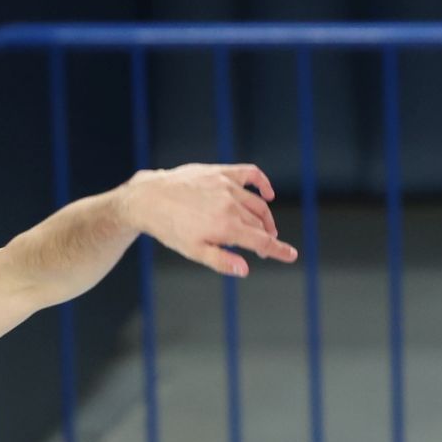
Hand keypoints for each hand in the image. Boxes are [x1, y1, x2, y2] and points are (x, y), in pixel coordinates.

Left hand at [124, 163, 297, 277]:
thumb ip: (222, 261)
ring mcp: (227, 186)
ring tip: (263, 227)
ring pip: (257, 204)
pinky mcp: (220, 172)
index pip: (262, 241)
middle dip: (267, 237)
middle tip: (265, 247)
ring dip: (264, 218)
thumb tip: (245, 269)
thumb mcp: (194, 251)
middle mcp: (230, 205)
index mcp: (226, 227)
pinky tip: (268, 193)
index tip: (291, 256)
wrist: (150, 199)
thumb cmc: (170, 229)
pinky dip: (263, 183)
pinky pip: (250, 174)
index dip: (279, 250)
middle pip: (261, 224)